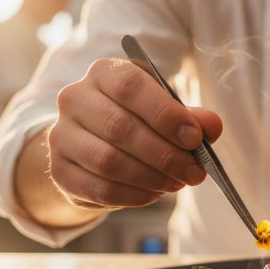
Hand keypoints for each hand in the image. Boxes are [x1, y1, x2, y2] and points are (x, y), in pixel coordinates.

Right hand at [46, 57, 222, 209]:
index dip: (166, 114)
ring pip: (108, 161)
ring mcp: (61, 135)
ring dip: (151, 177)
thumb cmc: (138, 122)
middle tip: (194, 172)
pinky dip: (134, 195)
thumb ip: (191, 117)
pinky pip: (99, 188)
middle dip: (165, 154)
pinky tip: (154, 193)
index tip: (195, 138)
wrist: (93, 145)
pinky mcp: (59, 170)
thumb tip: (210, 125)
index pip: (130, 86)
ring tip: (176, 183)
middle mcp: (75, 98)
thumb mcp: (167, 112)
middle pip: (120, 127)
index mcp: (104, 73)